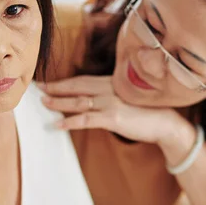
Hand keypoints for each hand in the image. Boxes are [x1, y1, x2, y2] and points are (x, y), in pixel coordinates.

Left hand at [38, 75, 181, 143]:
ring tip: (44, 103)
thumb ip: (110, 96)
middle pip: (77, 86)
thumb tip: (93, 101)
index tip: (48, 82)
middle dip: (56, 87)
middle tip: (38, 88)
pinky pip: (86, 119)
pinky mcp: (113, 118)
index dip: (64, 81)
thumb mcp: (128, 98)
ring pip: (79, 101)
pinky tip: (57, 124)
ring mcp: (111, 102)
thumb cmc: (147, 112)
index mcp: (112, 83)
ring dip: (59, 102)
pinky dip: (70, 121)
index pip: (83, 80)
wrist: (167, 123)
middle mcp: (110, 89)